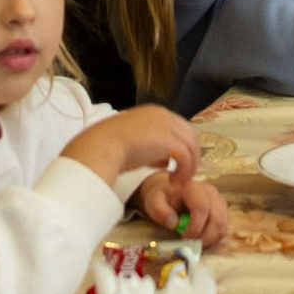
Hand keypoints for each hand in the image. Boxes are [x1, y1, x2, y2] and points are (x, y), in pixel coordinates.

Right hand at [67, 105, 200, 197]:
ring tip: (177, 181)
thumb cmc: (111, 146)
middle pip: (190, 135)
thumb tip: (167, 161)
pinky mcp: (170, 140)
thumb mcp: (135, 144)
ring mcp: (168, 126)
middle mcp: (164, 115)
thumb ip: (153, 149)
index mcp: (154, 112)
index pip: (179, 128)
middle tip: (182, 174)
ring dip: (189, 166)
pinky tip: (173, 181)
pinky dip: (184, 170)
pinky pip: (187, 156)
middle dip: (190, 156)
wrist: (101, 146)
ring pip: (192, 146)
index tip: (174, 164)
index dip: (181, 146)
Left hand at [133, 167, 230, 249]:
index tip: (184, 236)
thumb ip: (160, 211)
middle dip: (205, 237)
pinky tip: (201, 237)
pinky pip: (224, 228)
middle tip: (191, 243)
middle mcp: (210, 191)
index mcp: (192, 187)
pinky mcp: (222, 209)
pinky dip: (214, 237)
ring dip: (210, 239)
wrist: (171, 191)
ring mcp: (219, 200)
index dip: (195, 227)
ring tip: (195, 240)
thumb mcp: (154, 202)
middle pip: (217, 219)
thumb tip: (174, 223)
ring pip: (222, 225)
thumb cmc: (163, 197)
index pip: (201, 208)